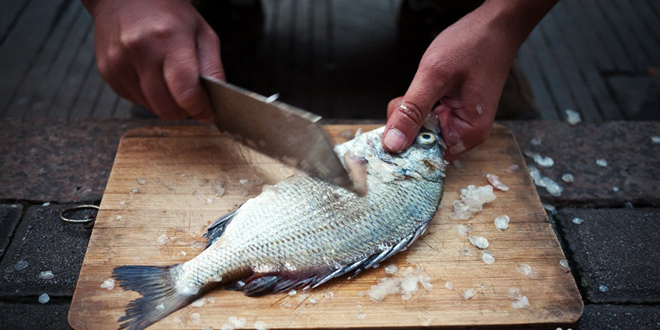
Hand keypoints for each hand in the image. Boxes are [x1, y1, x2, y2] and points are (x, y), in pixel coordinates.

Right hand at [82, 0, 223, 120]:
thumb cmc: (168, 13)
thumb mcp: (202, 33)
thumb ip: (213, 69)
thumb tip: (214, 104)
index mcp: (169, 39)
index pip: (185, 92)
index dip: (200, 108)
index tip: (206, 110)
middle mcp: (140, 51)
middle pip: (167, 108)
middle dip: (183, 110)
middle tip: (189, 96)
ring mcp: (119, 62)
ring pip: (150, 107)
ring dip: (164, 103)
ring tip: (168, 80)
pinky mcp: (107, 71)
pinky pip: (133, 99)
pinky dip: (147, 96)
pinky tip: (150, 74)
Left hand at [382, 0, 556, 160]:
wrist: (495, 26)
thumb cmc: (473, 46)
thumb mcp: (434, 78)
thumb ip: (412, 112)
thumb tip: (392, 145)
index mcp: (467, 134)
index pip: (425, 158)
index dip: (403, 148)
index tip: (386, 135)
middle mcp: (464, 133)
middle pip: (419, 143)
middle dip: (405, 122)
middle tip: (407, 97)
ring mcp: (458, 121)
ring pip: (419, 128)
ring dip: (411, 110)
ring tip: (422, 85)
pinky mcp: (452, 110)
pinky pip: (426, 115)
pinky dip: (418, 103)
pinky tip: (425, 86)